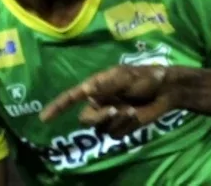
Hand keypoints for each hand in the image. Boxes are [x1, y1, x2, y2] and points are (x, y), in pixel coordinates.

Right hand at [39, 65, 173, 137]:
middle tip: (113, 110)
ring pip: (101, 129)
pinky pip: (115, 134)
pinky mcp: (121, 127)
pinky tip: (136, 116)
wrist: (166, 89)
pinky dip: (125, 126)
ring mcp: (110, 116)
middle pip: (85, 119)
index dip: (57, 107)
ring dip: (116, 121)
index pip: (72, 97)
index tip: (43, 118)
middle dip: (98, 117)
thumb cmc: (145, 77)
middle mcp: (99, 102)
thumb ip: (107, 84)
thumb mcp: (126, 76)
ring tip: (131, 111)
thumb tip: (86, 91)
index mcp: (96, 87)